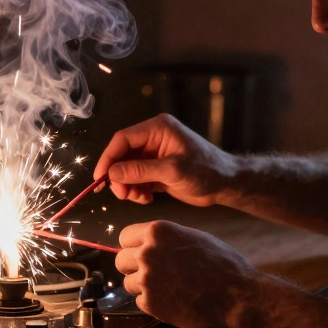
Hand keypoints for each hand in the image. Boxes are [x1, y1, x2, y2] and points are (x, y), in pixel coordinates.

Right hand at [94, 114, 236, 205]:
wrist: (226, 184)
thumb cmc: (206, 171)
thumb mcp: (172, 171)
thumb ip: (141, 171)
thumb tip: (112, 173)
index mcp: (158, 129)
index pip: (123, 139)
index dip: (108, 158)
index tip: (100, 178)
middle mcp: (154, 138)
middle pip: (122, 155)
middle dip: (119, 176)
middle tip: (122, 195)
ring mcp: (155, 154)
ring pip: (127, 169)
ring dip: (128, 185)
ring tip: (138, 198)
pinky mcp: (157, 169)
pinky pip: (137, 178)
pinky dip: (137, 190)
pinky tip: (146, 198)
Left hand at [115, 220, 264, 327]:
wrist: (237, 295)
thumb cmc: (222, 263)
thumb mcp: (193, 237)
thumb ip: (166, 238)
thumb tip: (145, 242)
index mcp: (158, 231)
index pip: (124, 237)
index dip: (133, 246)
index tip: (141, 254)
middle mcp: (147, 253)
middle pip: (120, 260)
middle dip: (133, 267)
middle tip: (152, 274)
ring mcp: (147, 279)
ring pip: (128, 283)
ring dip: (143, 287)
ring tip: (168, 288)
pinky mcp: (150, 303)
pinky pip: (140, 302)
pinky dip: (153, 303)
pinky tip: (173, 300)